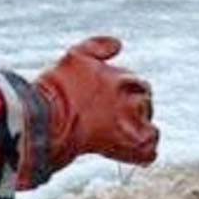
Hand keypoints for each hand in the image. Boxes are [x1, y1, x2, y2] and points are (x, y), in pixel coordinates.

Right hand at [35, 35, 159, 168]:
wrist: (48, 120)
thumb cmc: (57, 89)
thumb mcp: (75, 56)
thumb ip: (98, 46)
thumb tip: (119, 44)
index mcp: (121, 79)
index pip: (138, 84)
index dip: (127, 93)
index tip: (112, 102)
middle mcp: (131, 100)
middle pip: (146, 105)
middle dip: (135, 110)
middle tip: (115, 120)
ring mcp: (132, 124)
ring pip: (150, 129)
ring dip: (139, 131)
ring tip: (120, 137)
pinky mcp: (129, 146)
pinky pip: (149, 152)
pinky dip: (143, 154)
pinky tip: (131, 153)